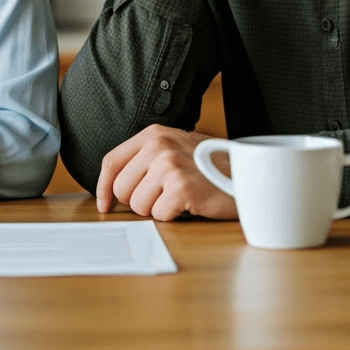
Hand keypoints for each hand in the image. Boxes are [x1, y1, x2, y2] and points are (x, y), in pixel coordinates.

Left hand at [96, 124, 237, 220]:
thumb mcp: (175, 149)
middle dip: (139, 200)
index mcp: (153, 134)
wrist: (245, 175)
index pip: (112, 161)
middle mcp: (158, 145)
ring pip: (138, 205)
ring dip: (157, 209)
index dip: (103, 187)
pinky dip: (173, 216)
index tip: (105, 204)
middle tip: (164, 196)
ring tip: (180, 197)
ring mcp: (169, 165)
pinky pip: (159, 215)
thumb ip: (146, 160)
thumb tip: (112, 188)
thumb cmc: (210, 167)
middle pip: (121, 189)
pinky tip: (190, 203)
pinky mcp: (180, 187)